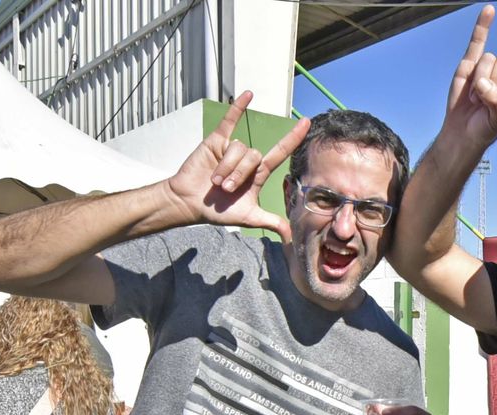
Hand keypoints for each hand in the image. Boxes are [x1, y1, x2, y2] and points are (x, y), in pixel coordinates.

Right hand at [165, 91, 310, 240]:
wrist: (191, 202)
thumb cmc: (218, 211)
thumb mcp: (249, 218)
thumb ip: (271, 222)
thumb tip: (291, 237)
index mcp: (258, 174)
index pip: (280, 152)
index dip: (293, 138)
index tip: (306, 122)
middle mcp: (248, 159)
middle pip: (254, 157)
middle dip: (238, 175)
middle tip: (225, 189)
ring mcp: (233, 149)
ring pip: (239, 149)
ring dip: (227, 168)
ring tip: (215, 180)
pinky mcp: (217, 140)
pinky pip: (230, 121)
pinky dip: (238, 108)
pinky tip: (248, 94)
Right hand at [443, 5, 496, 149]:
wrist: (462, 132)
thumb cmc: (486, 128)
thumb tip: (483, 83)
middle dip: (493, 82)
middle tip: (485, 101)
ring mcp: (488, 66)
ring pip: (488, 59)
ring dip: (478, 82)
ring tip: (475, 98)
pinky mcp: (471, 63)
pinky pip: (478, 40)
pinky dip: (483, 25)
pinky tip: (490, 11)